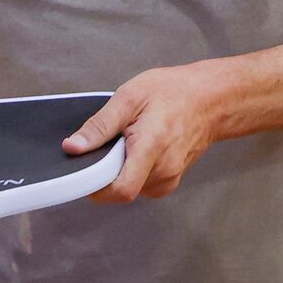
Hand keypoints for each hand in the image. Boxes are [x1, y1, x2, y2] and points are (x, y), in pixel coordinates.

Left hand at [65, 63, 230, 201]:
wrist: (209, 100)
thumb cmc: (172, 93)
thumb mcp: (129, 97)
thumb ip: (100, 125)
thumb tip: (73, 147)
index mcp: (151, 147)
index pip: (121, 189)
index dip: (95, 186)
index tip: (84, 170)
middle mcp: (163, 170)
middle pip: (120, 190)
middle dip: (105, 172)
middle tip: (111, 144)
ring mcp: (169, 179)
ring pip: (129, 188)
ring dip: (119, 171)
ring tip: (129, 143)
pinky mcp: (169, 182)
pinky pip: (140, 186)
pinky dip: (132, 172)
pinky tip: (139, 151)